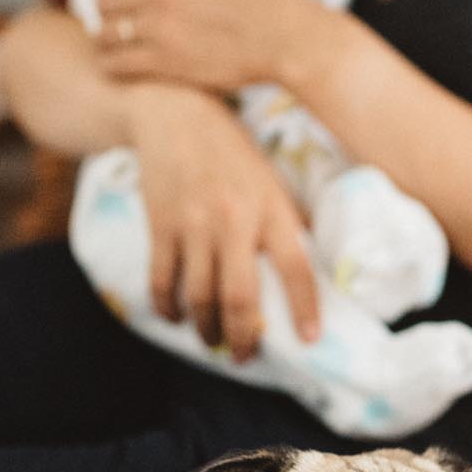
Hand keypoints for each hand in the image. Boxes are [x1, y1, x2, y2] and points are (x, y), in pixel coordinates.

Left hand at [96, 0, 310, 92]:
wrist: (285, 35)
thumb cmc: (259, 5)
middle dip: (102, 12)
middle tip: (108, 25)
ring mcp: (159, 24)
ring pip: (104, 32)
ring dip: (104, 41)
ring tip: (111, 48)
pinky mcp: (164, 59)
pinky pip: (116, 62)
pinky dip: (111, 65)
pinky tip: (117, 67)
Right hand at [128, 85, 320, 358]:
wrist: (174, 114)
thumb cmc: (232, 153)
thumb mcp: (269, 180)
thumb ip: (285, 221)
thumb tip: (309, 269)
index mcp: (271, 208)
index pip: (296, 267)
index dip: (304, 308)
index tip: (310, 339)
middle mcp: (234, 219)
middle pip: (239, 296)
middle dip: (244, 336)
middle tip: (245, 356)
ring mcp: (194, 224)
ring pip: (200, 296)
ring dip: (206, 329)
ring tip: (213, 342)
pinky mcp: (161, 224)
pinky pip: (162, 280)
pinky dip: (168, 307)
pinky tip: (175, 317)